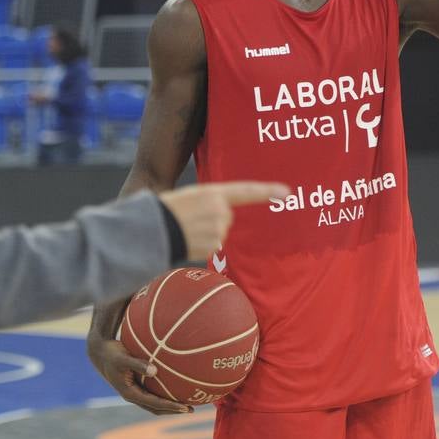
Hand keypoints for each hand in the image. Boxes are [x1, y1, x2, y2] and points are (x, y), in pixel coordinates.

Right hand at [87, 333, 191, 415]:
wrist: (100, 353)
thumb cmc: (112, 354)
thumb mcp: (123, 358)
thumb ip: (138, 364)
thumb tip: (155, 370)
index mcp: (130, 393)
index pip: (154, 404)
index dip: (170, 407)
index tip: (185, 407)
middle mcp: (133, 395)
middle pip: (156, 409)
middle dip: (173, 410)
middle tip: (191, 409)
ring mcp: (135, 392)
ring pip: (155, 403)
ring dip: (170, 405)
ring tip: (187, 402)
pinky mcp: (137, 385)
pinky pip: (153, 392)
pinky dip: (165, 393)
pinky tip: (177, 386)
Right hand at [159, 181, 289, 260]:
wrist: (151, 228)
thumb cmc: (166, 209)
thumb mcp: (190, 195)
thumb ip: (210, 201)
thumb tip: (223, 214)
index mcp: (213, 192)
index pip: (246, 191)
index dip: (267, 191)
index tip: (287, 192)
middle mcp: (219, 210)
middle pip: (227, 216)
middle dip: (214, 218)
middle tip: (191, 217)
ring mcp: (217, 230)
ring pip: (219, 232)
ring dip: (205, 232)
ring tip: (185, 228)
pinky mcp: (212, 246)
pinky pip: (213, 246)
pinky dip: (202, 244)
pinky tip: (187, 239)